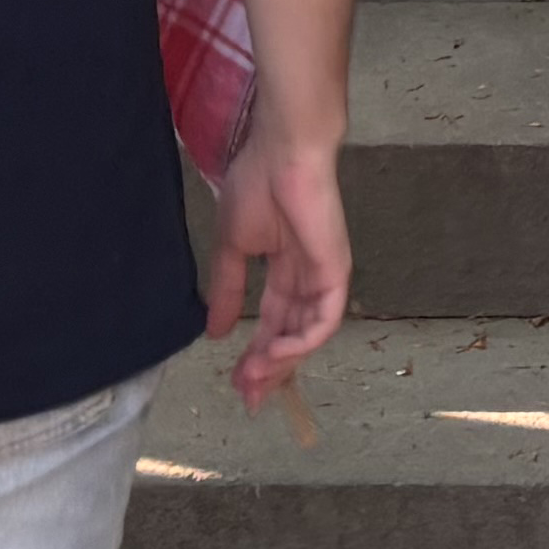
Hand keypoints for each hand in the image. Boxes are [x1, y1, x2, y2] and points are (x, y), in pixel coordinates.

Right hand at [207, 118, 349, 409]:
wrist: (281, 152)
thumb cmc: (256, 184)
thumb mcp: (231, 246)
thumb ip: (226, 289)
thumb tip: (212, 331)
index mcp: (284, 270)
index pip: (273, 323)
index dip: (257, 355)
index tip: (237, 385)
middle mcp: (307, 279)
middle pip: (291, 336)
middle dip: (269, 369)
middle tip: (247, 396)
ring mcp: (324, 277)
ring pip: (306, 335)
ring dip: (280, 362)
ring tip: (253, 379)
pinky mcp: (336, 272)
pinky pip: (322, 321)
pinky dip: (300, 343)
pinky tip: (274, 355)